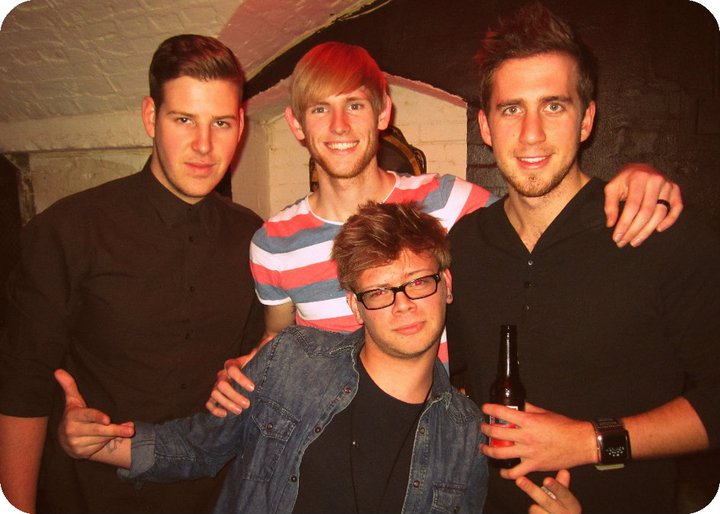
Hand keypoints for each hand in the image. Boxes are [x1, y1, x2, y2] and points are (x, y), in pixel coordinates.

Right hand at [54, 369, 133, 459]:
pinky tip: (106, 438)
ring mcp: (75, 444)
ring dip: (113, 435)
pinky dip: (107, 443)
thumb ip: (69, 386)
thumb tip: (58, 370)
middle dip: (116, 430)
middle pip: (99, 430)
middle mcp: (71, 431)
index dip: (97, 417)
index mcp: (72, 416)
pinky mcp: (80, 454)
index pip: (87, 416)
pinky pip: (99, 448)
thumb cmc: (74, 415)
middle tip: (131, 430)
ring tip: (119, 429)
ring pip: (101, 439)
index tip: (108, 419)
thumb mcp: (73, 401)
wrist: (65, 440)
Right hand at [205, 348, 257, 416]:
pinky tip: (225, 415)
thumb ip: (263, 348)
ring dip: (226, 403)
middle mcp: (222, 374)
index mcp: (232, 364)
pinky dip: (214, 409)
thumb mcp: (259, 357)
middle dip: (234, 395)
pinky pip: (209, 403)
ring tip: (240, 411)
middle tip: (247, 404)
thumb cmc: (255, 363)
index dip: (241, 379)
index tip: (253, 388)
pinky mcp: (216, 396)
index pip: (233, 370)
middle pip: (222, 384)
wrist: (250, 369)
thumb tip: (271, 338)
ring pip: (215, 394)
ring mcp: (217, 385)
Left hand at [480, 402, 595, 478]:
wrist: (581, 443)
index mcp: (529, 421)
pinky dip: (506, 473)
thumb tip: (518, 404)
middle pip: (497, 432)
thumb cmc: (565, 427)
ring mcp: (529, 452)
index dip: (490, 409)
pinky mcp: (534, 465)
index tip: (485, 408)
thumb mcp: (545, 412)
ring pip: (500, 453)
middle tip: (483, 427)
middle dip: (486, 429)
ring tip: (484, 447)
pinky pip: (515, 472)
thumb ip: (529, 408)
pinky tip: (502, 471)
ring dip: (488, 449)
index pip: (502, 413)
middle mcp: (526, 436)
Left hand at [516, 470, 581, 513]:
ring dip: (534, 507)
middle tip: (519, 480)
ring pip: (536, 510)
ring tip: (539, 509)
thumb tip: (563, 471)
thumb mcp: (567, 501)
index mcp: (572, 505)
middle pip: (546, 501)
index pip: (564, 494)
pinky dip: (533, 513)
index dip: (555, 487)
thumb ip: (562, 486)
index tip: (546, 480)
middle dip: (531, 490)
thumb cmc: (565, 512)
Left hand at [604, 162, 681, 247]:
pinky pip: (677, 207)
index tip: (617, 237)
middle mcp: (655, 180)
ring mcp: (667, 184)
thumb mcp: (612, 188)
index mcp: (638, 178)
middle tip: (624, 242)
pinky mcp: (675, 189)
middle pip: (646, 212)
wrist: (640, 168)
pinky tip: (658, 230)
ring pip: (660, 213)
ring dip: (648, 230)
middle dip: (634, 230)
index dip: (624, 224)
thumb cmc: (624, 180)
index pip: (632, 206)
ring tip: (635, 241)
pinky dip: (670, 220)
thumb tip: (611, 225)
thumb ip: (610, 205)